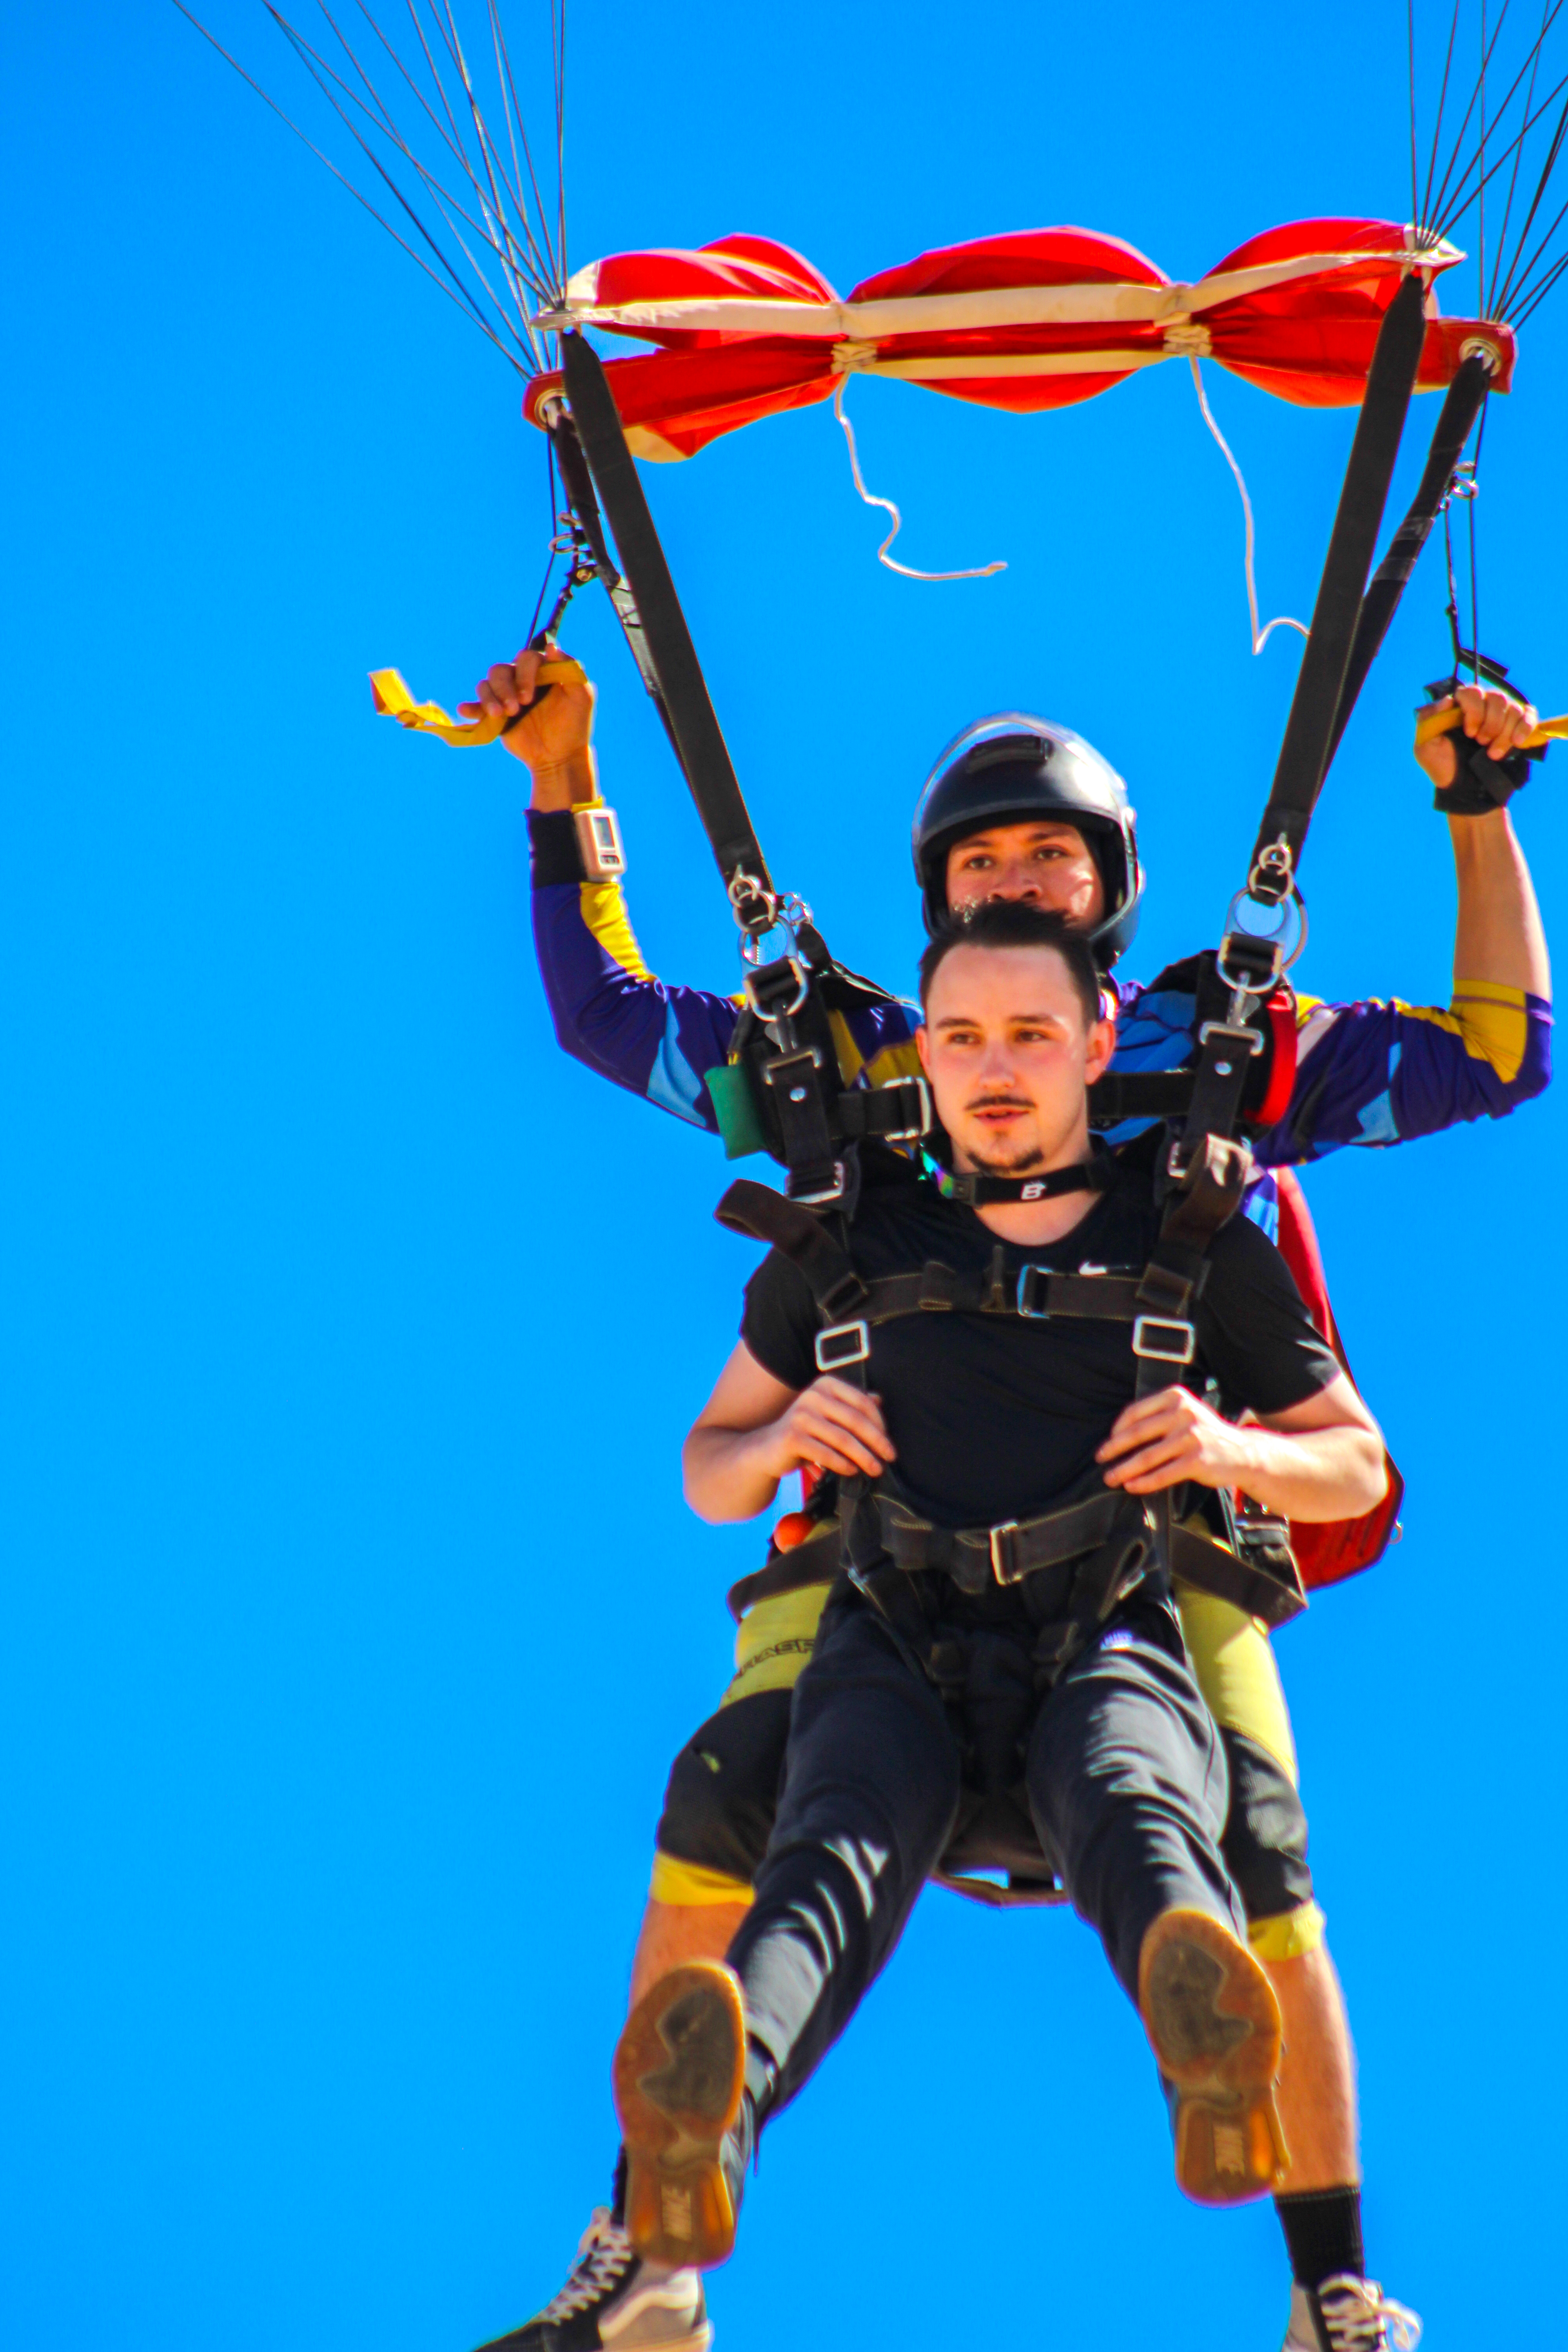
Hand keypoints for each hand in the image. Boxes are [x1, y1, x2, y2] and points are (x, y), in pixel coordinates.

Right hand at [457, 646, 595, 772]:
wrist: (560, 756)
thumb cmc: (574, 724)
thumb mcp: (582, 696)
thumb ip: (571, 670)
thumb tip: (551, 647)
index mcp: (540, 670)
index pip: (525, 658)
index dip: (524, 674)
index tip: (528, 697)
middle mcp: (519, 679)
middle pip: (500, 670)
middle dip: (505, 688)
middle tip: (515, 709)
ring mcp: (505, 696)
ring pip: (486, 684)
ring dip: (489, 697)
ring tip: (500, 715)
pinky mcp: (494, 715)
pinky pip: (476, 705)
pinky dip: (469, 707)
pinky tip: (464, 710)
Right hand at [764, 1377, 896, 1482]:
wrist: (769, 1448)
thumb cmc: (806, 1431)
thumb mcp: (829, 1414)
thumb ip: (851, 1405)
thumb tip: (879, 1399)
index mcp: (825, 1385)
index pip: (861, 1402)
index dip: (880, 1423)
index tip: (888, 1442)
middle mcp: (812, 1396)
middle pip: (855, 1420)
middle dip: (876, 1442)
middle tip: (890, 1458)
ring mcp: (800, 1416)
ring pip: (843, 1439)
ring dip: (863, 1457)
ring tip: (875, 1469)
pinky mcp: (792, 1437)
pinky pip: (825, 1454)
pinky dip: (842, 1464)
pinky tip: (852, 1471)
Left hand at [1097, 1384, 1254, 1495]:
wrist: (1242, 1453)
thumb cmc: (1206, 1434)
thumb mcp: (1185, 1414)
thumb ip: (1159, 1416)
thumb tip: (1119, 1434)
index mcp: (1176, 1398)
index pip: (1136, 1411)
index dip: (1117, 1428)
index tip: (1108, 1441)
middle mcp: (1183, 1414)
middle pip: (1138, 1433)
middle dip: (1114, 1449)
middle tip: (1100, 1459)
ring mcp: (1191, 1437)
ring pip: (1147, 1457)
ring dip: (1124, 1469)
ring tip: (1110, 1477)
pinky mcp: (1197, 1461)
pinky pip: (1163, 1474)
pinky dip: (1144, 1482)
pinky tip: (1132, 1486)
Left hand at [1416, 682, 1537, 789]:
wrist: (1465, 789)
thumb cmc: (1443, 767)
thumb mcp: (1425, 748)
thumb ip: (1428, 721)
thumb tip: (1447, 700)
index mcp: (1461, 706)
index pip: (1472, 692)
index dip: (1474, 711)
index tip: (1469, 733)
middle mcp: (1483, 705)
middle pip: (1497, 698)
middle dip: (1490, 724)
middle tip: (1481, 743)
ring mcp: (1503, 714)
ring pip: (1513, 709)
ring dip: (1504, 733)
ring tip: (1493, 754)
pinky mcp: (1519, 725)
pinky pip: (1528, 715)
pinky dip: (1524, 728)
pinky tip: (1517, 742)